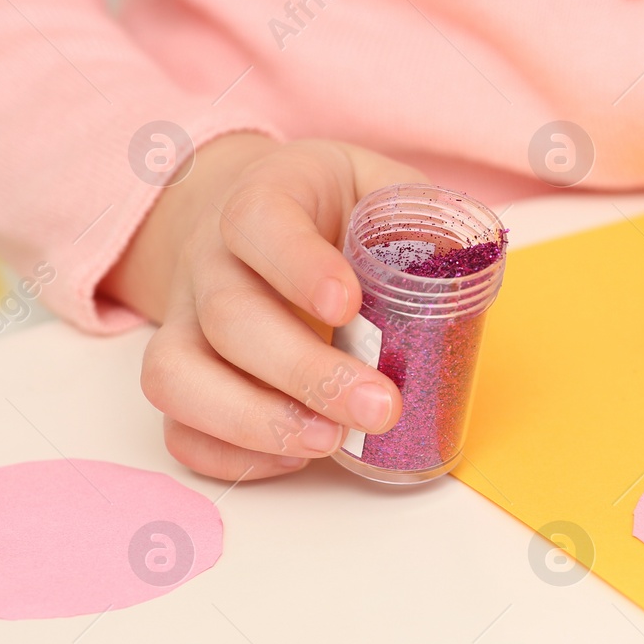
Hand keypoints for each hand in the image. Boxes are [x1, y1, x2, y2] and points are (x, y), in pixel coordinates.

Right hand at [103, 134, 423, 479]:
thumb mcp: (378, 186)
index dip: (298, 265)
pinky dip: (228, 453)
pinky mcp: (181, 375)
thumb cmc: (332, 210)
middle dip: (305, 372)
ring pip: (179, 375)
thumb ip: (419, 217)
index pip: (259, 221)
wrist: (255, 215)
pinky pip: (176, 425)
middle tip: (380, 407)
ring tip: (330, 443)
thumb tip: (467, 266)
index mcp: (262, 200)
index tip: (347, 305)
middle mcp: (210, 260)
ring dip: (255, 421)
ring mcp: (186, 322)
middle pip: (229, 317)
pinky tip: (296, 458)